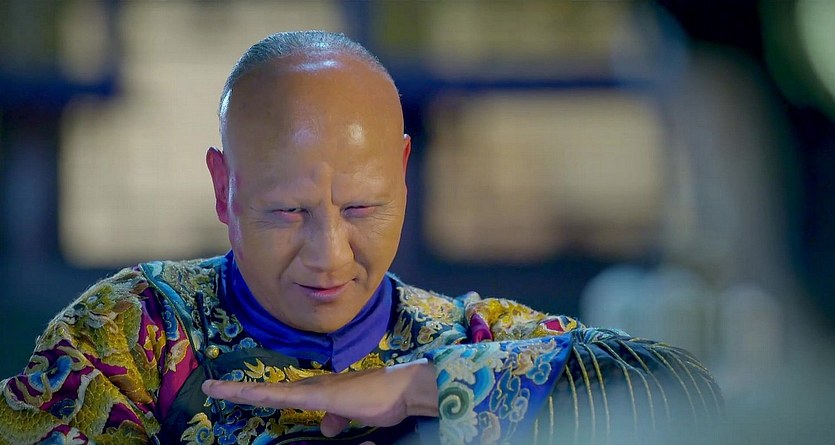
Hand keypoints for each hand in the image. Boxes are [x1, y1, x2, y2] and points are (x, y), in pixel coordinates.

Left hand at [201, 358, 438, 436]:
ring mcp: (315, 390)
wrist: (402, 390)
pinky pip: (284, 397)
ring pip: (270, 392)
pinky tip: (245, 395)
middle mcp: (314, 387)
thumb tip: (327, 427)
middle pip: (269, 391)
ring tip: (216, 390)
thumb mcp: (355, 415)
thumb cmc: (383, 400)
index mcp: (321, 393)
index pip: (283, 394)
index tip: (234, 392)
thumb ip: (337, 419)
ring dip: (243, 392)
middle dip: (240, 390)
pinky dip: (263, 395)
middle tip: (211, 387)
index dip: (258, 393)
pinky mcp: (320, 395)